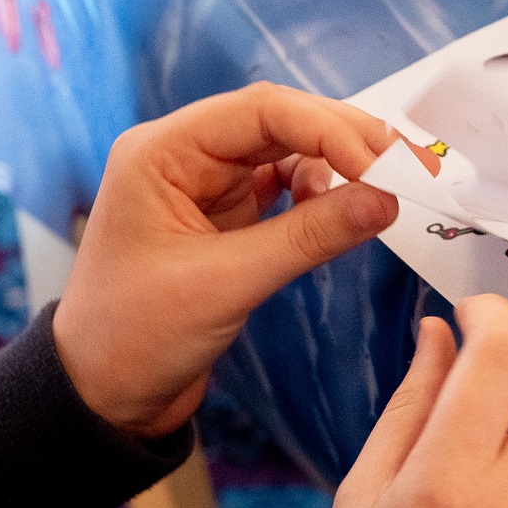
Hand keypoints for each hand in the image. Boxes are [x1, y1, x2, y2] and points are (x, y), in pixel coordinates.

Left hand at [53, 82, 438, 438]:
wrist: (103, 396)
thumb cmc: (134, 338)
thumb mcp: (227, 283)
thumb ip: (310, 236)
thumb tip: (384, 200)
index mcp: (161, 153)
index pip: (259, 110)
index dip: (328, 128)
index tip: (380, 162)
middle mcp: (182, 157)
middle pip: (278, 121)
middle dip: (343, 140)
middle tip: (405, 165)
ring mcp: (205, 186)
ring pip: (287, 152)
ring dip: (337, 165)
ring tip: (381, 190)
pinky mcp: (225, 219)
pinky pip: (285, 189)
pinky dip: (321, 195)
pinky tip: (344, 211)